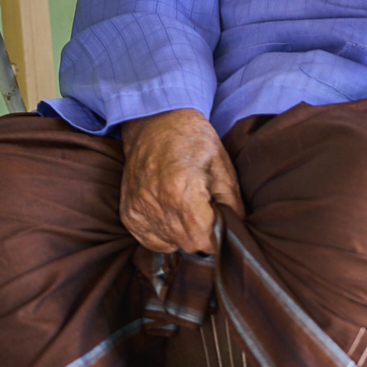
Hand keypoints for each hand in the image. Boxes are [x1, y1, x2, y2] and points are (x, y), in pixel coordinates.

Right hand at [121, 108, 242, 254]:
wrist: (155, 122)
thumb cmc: (193, 140)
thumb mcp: (221, 166)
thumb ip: (231, 202)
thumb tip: (238, 231)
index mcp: (181, 190)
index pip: (203, 239)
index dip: (217, 238)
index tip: (221, 226)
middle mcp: (155, 203)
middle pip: (187, 243)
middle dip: (202, 236)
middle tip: (207, 216)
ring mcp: (138, 208)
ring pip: (169, 244)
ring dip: (183, 236)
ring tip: (189, 212)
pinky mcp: (128, 212)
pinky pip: (148, 240)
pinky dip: (163, 235)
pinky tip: (172, 216)